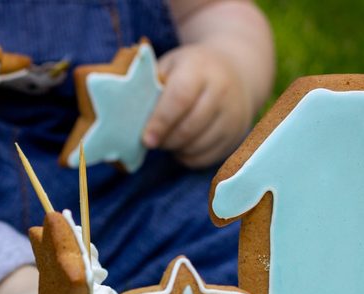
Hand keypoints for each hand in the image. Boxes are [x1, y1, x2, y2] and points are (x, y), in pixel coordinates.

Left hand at [142, 44, 253, 167]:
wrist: (236, 71)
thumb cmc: (190, 70)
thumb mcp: (171, 66)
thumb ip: (150, 86)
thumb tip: (126, 115)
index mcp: (200, 68)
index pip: (180, 98)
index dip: (160, 122)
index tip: (145, 139)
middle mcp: (222, 90)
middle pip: (189, 127)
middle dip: (165, 140)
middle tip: (151, 140)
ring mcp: (233, 114)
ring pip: (198, 145)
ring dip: (176, 149)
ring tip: (167, 139)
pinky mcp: (236, 135)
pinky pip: (206, 157)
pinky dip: (188, 157)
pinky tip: (182, 146)